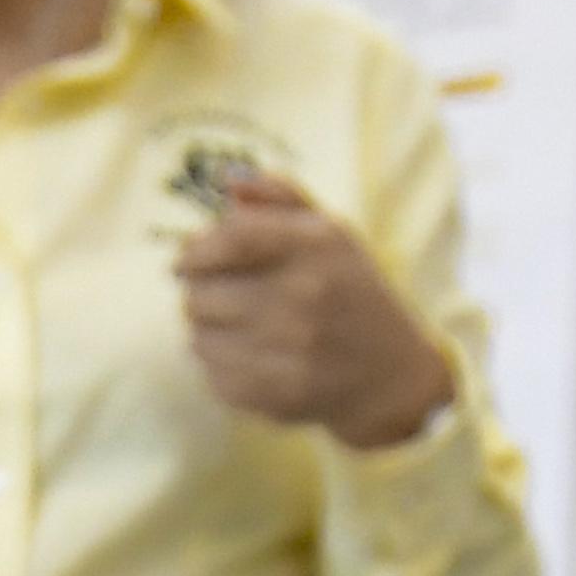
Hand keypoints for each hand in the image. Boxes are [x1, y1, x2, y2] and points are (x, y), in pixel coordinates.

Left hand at [172, 177, 458, 446]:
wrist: (389, 375)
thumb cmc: (350, 292)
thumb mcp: (332, 233)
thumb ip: (281, 197)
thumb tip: (229, 182)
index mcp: (316, 246)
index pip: (230, 239)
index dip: (196, 250)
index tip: (186, 259)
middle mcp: (305, 295)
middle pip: (203, 292)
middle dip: (198, 293)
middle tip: (214, 296)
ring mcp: (293, 349)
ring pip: (200, 338)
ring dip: (206, 332)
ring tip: (233, 327)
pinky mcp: (280, 394)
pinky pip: (214, 377)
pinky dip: (219, 367)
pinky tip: (247, 358)